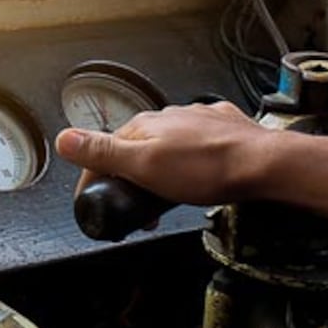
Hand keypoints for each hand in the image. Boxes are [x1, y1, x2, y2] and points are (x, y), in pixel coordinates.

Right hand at [55, 101, 272, 206]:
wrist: (264, 165)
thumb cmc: (209, 169)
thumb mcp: (143, 166)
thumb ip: (102, 151)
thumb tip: (64, 138)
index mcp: (143, 126)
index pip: (104, 151)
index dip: (97, 180)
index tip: (101, 203)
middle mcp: (168, 117)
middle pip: (135, 150)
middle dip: (132, 179)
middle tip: (140, 210)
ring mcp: (195, 122)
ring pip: (166, 148)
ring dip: (161, 172)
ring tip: (169, 198)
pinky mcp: (220, 130)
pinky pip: (195, 146)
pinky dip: (190, 164)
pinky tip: (199, 178)